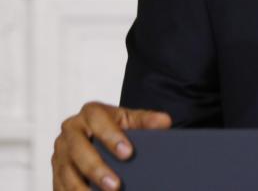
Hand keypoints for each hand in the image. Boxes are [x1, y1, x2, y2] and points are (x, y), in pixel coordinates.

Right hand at [52, 101, 170, 190]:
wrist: (96, 134)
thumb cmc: (116, 126)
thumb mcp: (130, 120)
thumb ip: (146, 120)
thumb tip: (164, 122)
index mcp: (91, 112)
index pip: (99, 122)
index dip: (112, 137)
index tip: (128, 153)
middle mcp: (70, 130)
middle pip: (79, 150)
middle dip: (97, 169)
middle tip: (116, 185)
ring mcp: (60, 152)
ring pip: (67, 173)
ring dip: (82, 189)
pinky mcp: (55, 171)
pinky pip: (60, 187)